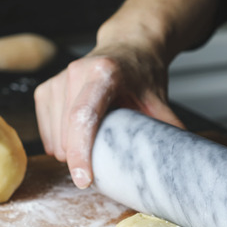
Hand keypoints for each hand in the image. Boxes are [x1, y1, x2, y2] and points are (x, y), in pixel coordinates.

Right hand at [34, 45, 181, 188]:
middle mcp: (75, 72)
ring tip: (97, 137)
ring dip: (72, 151)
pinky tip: (80, 134)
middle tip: (108, 156)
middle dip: (82, 158)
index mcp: (104, 73)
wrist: (127, 47)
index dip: (81, 151)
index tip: (84, 180)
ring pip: (55, 138)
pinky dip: (61, 144)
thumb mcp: (158, 100)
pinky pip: (47, 133)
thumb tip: (181, 165)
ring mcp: (56, 80)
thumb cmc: (141, 74)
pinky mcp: (44, 90)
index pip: (84, 117)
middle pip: (67, 133)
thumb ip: (168, 130)